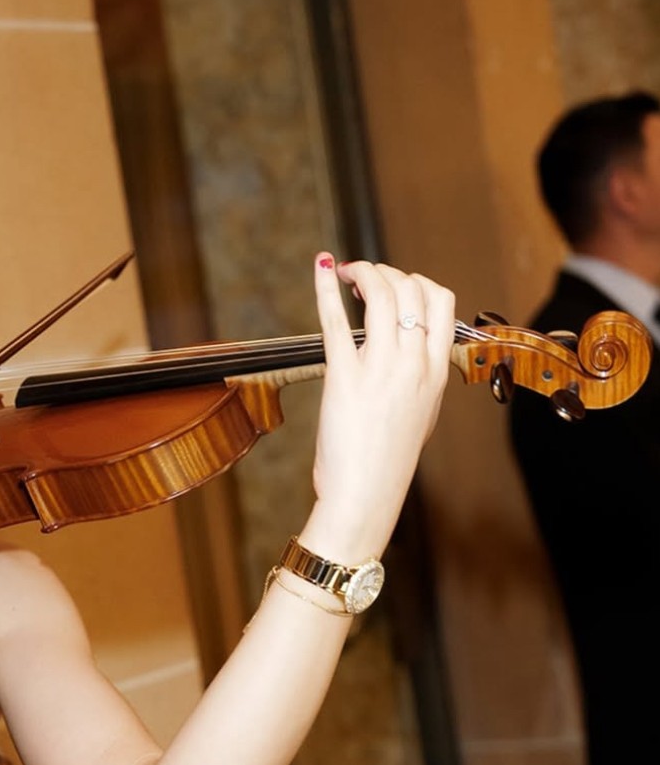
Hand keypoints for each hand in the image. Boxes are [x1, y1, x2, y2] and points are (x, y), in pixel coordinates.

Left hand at [305, 254, 454, 560]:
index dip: (417, 281)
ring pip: (382, 295)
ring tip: (346, 272)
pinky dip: (327, 288)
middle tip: (364, 277)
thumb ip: (420, 381)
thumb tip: (410, 355)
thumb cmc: (386, 463)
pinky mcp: (344, 377)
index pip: (441, 302)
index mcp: (437, 372)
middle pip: (412, 289)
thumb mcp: (420, 416)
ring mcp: (381, 369)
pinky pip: (337, 320)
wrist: (366, 496)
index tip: (396, 284)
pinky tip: (323, 269)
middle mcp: (414, 364)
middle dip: (387, 272)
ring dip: (363, 271)